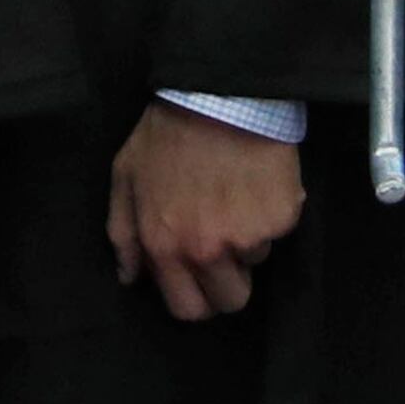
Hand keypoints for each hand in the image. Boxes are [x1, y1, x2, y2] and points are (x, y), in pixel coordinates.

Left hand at [105, 103, 302, 321]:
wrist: (217, 94)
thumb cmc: (166, 133)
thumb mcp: (126, 175)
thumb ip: (123, 232)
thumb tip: (129, 277)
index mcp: (163, 244)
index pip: (187, 309)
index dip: (196, 297)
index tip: (200, 278)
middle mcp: (205, 250)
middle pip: (230, 302)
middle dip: (229, 282)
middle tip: (225, 247)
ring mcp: (246, 237)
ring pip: (256, 264)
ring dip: (248, 241)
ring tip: (236, 198)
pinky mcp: (281, 219)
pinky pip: (278, 234)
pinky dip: (270, 215)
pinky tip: (255, 183)